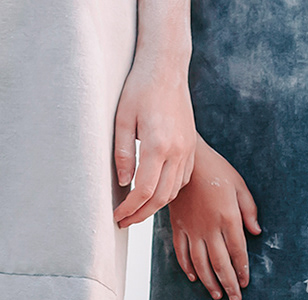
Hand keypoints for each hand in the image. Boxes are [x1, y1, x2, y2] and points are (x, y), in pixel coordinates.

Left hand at [112, 55, 195, 226]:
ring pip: (173, 191)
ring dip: (154, 206)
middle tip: (123, 222)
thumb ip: (122, 154)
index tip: (116, 216)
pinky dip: (167, 192)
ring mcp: (187, 150)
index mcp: (157, 145)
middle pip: (161, 198)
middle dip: (141, 215)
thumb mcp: (122, 119)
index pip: (144, 191)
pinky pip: (182, 180)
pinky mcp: (191, 147)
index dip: (129, 209)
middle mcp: (177, 151)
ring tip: (135, 211)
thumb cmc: (140, 89)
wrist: (167, 69)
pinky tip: (153, 193)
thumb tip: (123, 184)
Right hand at [167, 140, 260, 299]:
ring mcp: (192, 230)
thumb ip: (249, 210)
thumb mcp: (239, 186)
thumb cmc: (216, 171)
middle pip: (220, 263)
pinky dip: (188, 268)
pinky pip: (182, 253)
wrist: (184, 161)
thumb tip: (256, 232)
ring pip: (200, 263)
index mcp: (228, 218)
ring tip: (216, 295)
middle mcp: (209, 228)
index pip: (238, 252)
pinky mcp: (178, 227)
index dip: (242, 270)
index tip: (245, 284)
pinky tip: (195, 278)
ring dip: (209, 282)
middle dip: (229, 284)